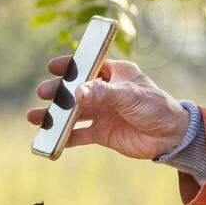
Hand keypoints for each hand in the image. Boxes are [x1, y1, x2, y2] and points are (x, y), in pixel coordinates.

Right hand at [24, 56, 188, 159]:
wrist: (171, 137)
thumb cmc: (155, 107)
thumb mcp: (130, 96)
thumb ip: (103, 94)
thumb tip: (77, 92)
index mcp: (115, 73)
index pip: (89, 65)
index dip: (70, 65)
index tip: (53, 67)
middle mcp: (106, 92)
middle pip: (76, 90)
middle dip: (58, 92)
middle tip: (43, 93)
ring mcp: (102, 113)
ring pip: (73, 113)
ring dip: (55, 116)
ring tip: (35, 118)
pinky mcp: (102, 133)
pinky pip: (79, 135)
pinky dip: (65, 138)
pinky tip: (51, 139)